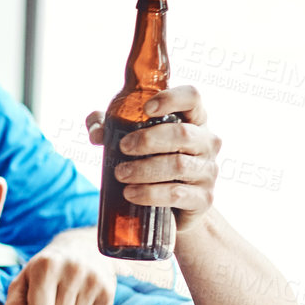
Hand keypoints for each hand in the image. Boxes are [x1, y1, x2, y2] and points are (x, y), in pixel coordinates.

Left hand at [3, 228, 115, 304]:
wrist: (80, 249)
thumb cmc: (43, 271)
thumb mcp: (21, 284)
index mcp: (47, 264)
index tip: (38, 294)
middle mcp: (74, 269)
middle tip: (53, 296)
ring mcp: (94, 281)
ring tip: (66, 297)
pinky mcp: (107, 293)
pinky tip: (79, 299)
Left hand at [88, 85, 221, 232]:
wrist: (173, 206)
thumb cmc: (153, 161)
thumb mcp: (132, 138)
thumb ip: (110, 126)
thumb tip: (96, 132)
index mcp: (193, 120)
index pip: (192, 98)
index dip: (172, 98)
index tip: (146, 108)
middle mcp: (207, 142)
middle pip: (183, 134)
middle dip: (148, 140)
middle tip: (123, 147)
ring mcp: (208, 171)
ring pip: (179, 165)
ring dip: (145, 169)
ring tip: (120, 174)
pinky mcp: (203, 198)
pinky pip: (178, 194)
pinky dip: (151, 193)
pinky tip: (132, 193)